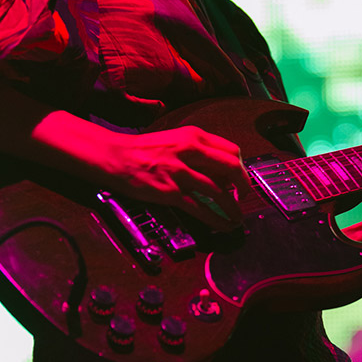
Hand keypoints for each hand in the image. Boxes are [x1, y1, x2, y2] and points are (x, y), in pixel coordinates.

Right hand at [104, 125, 250, 228]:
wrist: (115, 156)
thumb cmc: (144, 150)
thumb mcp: (175, 141)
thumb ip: (198, 153)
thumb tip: (221, 173)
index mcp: (193, 136)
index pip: (231, 150)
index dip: (241, 167)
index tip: (242, 179)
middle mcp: (189, 151)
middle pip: (231, 167)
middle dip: (245, 185)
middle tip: (246, 197)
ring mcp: (180, 172)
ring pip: (218, 191)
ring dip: (233, 207)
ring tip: (238, 217)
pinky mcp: (170, 192)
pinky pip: (200, 208)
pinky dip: (216, 219)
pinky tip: (224, 225)